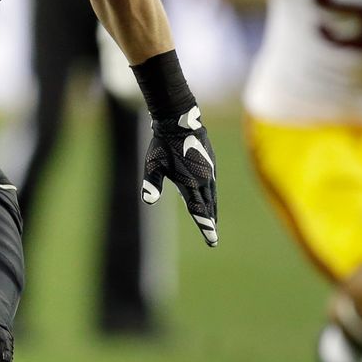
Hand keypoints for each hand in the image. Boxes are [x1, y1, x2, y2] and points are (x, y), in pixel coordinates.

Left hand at [142, 104, 218, 246]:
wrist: (180, 120)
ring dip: (213, 209)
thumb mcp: (153, 164)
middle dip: (210, 222)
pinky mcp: (210, 162)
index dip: (205, 227)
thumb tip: (148, 200)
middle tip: (213, 238)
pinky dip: (212, 195)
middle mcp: (203, 179)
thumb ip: (152, 183)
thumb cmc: (163, 144)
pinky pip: (212, 184)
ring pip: (212, 195)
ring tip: (213, 220)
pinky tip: (209, 196)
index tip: (212, 241)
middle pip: (208, 206)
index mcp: (191, 183)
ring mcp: (209, 170)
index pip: (199, 211)